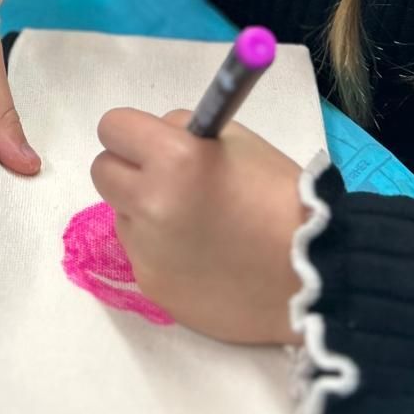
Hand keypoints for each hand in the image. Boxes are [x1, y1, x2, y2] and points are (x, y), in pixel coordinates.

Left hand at [91, 109, 304, 343]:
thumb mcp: (236, 141)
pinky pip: (140, 253)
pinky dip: (160, 249)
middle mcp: (149, 203)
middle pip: (102, 171)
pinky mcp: (151, 286)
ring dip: (143, 211)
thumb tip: (154, 136)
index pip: (112, 127)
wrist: (310, 274)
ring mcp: (146, 250)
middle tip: (164, 179)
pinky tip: (200, 256)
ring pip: (120, 214)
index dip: (132, 132)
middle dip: (129, 169)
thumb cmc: (280, 197)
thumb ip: (185, 132)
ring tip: (194, 224)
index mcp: (172, 158)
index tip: (150, 143)